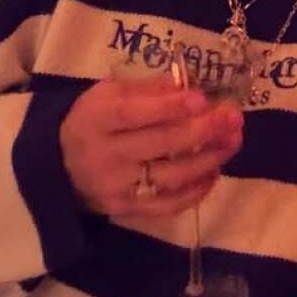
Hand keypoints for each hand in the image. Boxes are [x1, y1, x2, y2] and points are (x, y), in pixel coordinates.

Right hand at [59, 79, 243, 218]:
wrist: (62, 164)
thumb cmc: (97, 119)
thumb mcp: (112, 93)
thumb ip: (149, 89)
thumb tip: (186, 86)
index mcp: (96, 118)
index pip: (134, 113)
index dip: (171, 107)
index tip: (203, 99)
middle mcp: (103, 155)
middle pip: (161, 144)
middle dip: (205, 130)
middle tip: (234, 118)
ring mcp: (115, 187)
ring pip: (172, 176)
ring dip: (210, 158)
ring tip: (233, 140)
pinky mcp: (127, 210)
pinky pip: (168, 205)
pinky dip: (197, 190)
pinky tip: (215, 170)